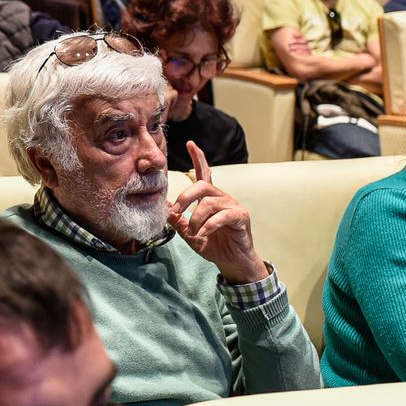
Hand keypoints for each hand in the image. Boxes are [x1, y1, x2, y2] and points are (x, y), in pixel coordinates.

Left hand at [166, 141, 266, 284]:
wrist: (232, 262)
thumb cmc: (214, 245)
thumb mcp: (190, 233)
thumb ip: (179, 220)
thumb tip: (163, 207)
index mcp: (210, 199)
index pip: (204, 174)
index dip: (198, 158)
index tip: (190, 143)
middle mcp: (222, 198)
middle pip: (202, 185)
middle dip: (185, 196)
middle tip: (175, 211)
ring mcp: (233, 206)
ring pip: (209, 202)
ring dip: (196, 218)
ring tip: (194, 232)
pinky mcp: (241, 217)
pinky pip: (223, 216)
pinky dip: (209, 225)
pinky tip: (204, 234)